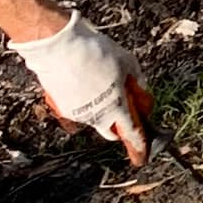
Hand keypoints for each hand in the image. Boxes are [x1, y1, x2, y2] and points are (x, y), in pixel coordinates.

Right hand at [11, 11, 151, 162]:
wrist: (60, 48)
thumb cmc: (97, 53)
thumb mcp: (127, 62)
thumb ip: (137, 80)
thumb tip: (140, 90)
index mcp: (117, 107)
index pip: (131, 134)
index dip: (139, 145)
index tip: (142, 153)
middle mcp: (97, 117)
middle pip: (110, 131)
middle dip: (118, 126)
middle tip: (122, 108)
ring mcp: (78, 114)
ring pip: (94, 119)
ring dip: (100, 109)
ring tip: (98, 82)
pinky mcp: (62, 109)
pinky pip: (79, 110)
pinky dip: (84, 102)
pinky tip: (83, 82)